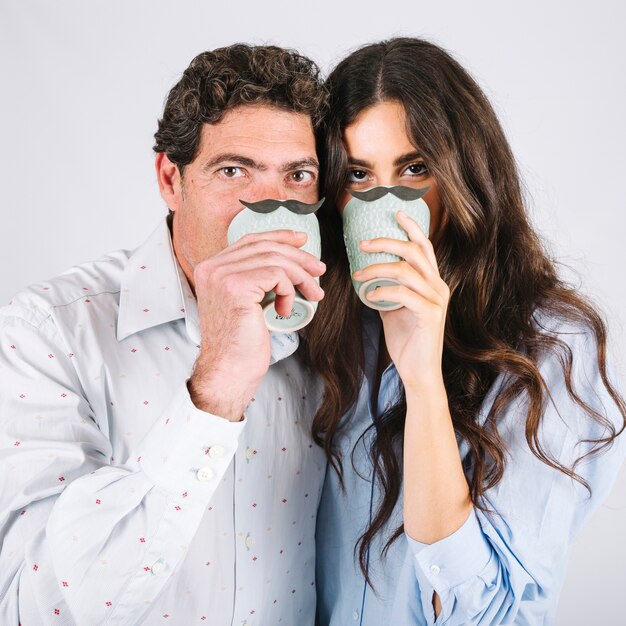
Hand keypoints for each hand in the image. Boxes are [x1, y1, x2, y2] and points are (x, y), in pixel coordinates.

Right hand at [188, 230, 324, 419]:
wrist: (229, 370)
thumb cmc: (241, 342)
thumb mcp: (247, 301)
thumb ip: (256, 277)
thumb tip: (290, 258)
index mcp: (210, 267)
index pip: (250, 240)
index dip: (279, 237)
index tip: (303, 241)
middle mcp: (211, 267)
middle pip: (265, 247)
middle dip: (298, 256)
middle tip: (319, 271)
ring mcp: (221, 275)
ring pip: (275, 260)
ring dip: (301, 277)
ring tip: (313, 294)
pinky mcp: (236, 287)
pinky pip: (276, 276)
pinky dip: (289, 290)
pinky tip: (285, 309)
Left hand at [353, 210, 448, 390]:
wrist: (418, 371)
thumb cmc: (407, 341)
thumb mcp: (394, 310)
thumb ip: (387, 292)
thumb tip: (368, 278)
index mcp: (433, 282)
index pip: (425, 248)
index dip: (412, 228)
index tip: (396, 214)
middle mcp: (439, 287)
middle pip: (415, 252)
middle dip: (388, 242)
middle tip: (364, 243)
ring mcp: (437, 300)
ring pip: (406, 270)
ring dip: (378, 269)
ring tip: (359, 274)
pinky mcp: (430, 315)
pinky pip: (403, 294)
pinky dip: (383, 291)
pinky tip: (370, 295)